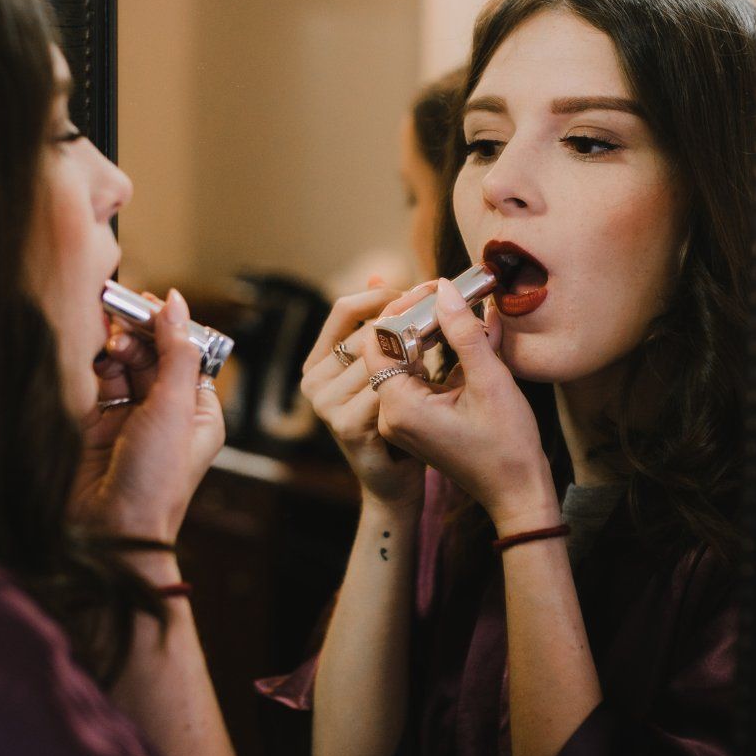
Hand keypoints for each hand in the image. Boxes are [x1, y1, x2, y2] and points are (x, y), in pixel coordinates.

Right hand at [71, 289, 225, 539]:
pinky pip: (97, 382)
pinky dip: (96, 365)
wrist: (109, 532)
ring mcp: (130, 418)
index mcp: (199, 412)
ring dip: (116, 346)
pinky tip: (94, 357)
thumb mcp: (174, 409)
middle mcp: (167, 413)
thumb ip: (175, 352)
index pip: (187, 353)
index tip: (149, 301)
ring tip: (108, 341)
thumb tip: (177, 303)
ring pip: (123, 364)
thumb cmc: (155, 480)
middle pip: (154, 354)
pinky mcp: (95, 425)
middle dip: (139, 332)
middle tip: (119, 311)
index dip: (170, 326)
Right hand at [299, 280, 435, 507]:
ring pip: (378, 359)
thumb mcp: (390, 364)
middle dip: (407, 327)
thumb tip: (377, 272)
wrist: (399, 482)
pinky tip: (426, 399)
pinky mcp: (346, 425)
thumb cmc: (398, 421)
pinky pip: (386, 389)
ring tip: (435, 370)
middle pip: (366, 332)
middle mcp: (313, 379)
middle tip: (441, 329)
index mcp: (319, 360)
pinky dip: (412, 388)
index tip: (418, 294)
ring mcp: (325, 404)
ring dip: (414, 360)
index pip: (344, 308)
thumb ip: (381, 323)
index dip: (383, 297)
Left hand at [372, 280, 555, 531]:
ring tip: (451, 310)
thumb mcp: (490, 382)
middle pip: (387, 351)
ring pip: (401, 363)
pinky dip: (431, 357)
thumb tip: (445, 289)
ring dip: (424, 336)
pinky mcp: (414, 424)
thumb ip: (464, 333)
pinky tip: (455, 338)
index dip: (401, 311)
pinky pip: (413, 380)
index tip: (432, 290)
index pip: (378, 342)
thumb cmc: (508, 445)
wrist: (517, 494)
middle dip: (413, 319)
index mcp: (399, 408)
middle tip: (442, 293)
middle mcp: (390, 416)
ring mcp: (400, 422)